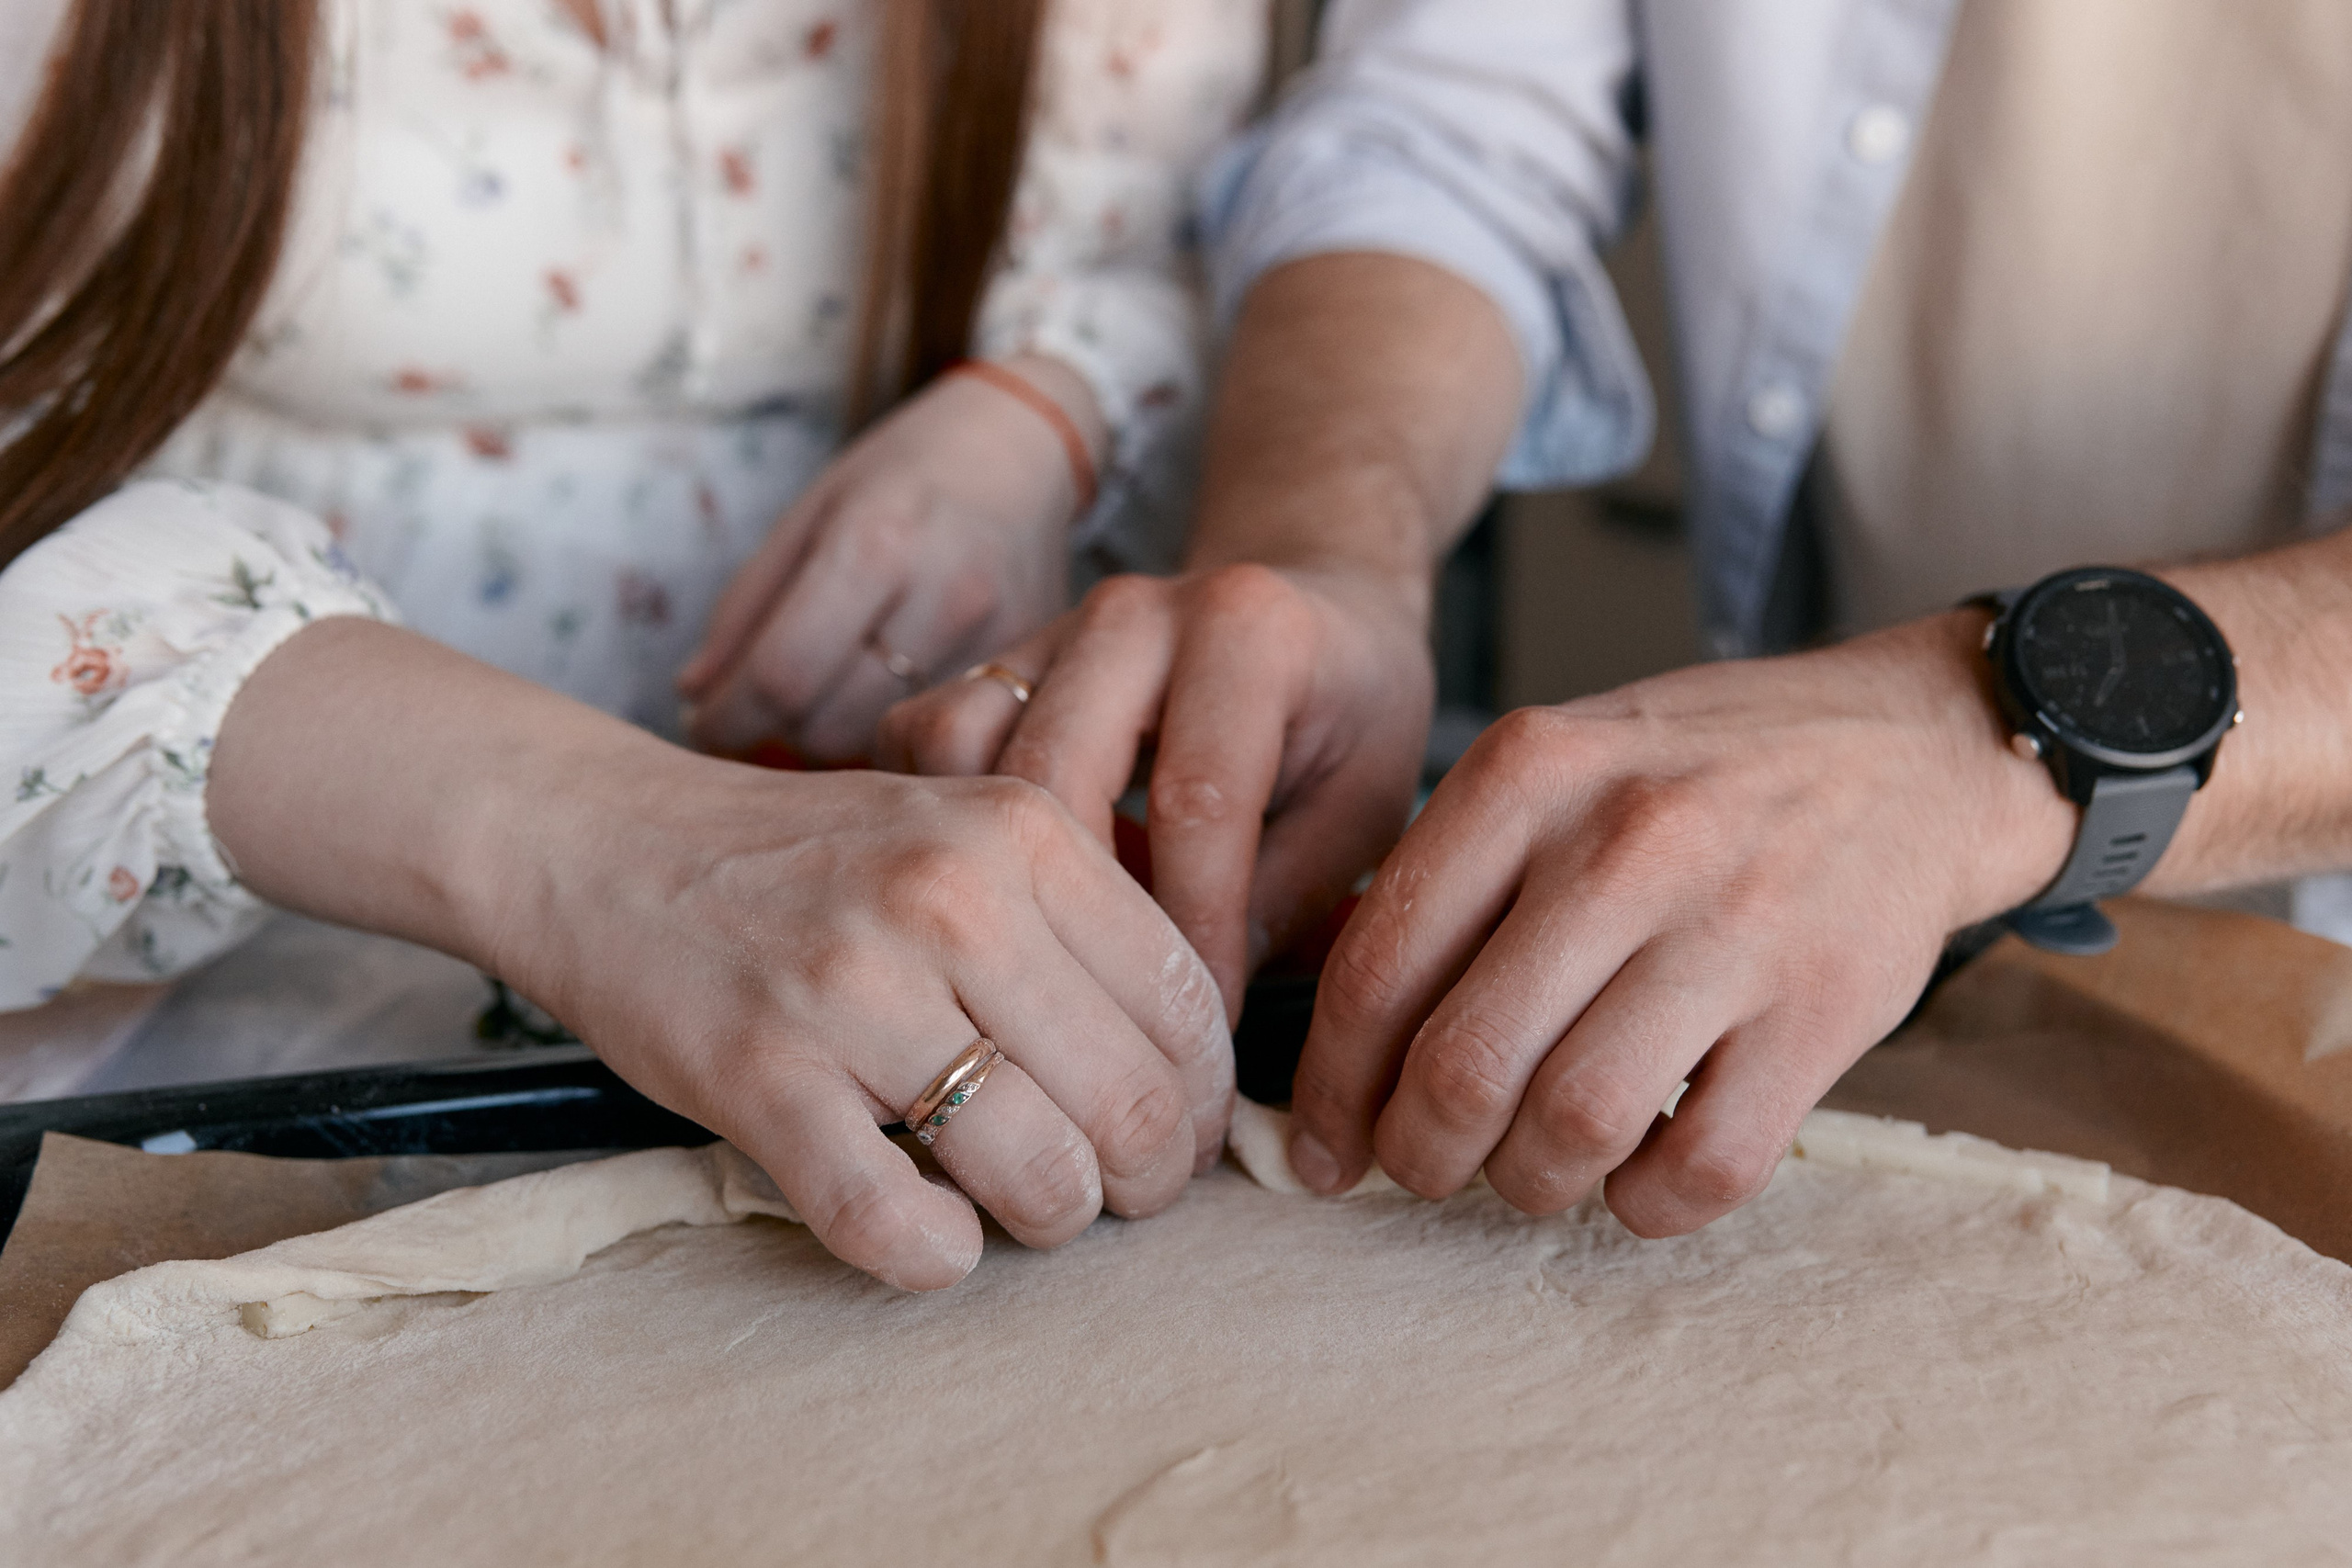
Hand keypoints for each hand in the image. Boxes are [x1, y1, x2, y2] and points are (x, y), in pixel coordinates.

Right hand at [499, 761, 1233, 1290]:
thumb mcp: (965, 830)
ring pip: (1038, 1170)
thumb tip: (1193, 1066)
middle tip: (1119, 1196)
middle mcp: (950, 897)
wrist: (613, 845)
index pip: (1186, 1001)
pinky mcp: (760, 1074)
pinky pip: (891, 1220)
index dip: (1207, 1099)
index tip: (1185, 1136)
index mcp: (1022, 832)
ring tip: (1025, 1210)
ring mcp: (851, 987)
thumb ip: (1077, 917)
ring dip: (1052, 1222)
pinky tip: (935, 1239)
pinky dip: (934, 1258)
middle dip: (1149, 1180)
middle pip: (1133, 1100)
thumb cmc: (813, 862)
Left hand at [678, 355, 1101, 761]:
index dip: (726, 720)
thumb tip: (694, 699)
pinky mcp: (1030, 666)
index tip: (701, 727)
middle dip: (781, 727)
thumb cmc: (901, 476)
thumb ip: (747, 609)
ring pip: (885, 744)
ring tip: (831, 692)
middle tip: (773, 699)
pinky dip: (899, 729)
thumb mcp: (810, 514)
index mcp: (875, 542)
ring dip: (839, 736)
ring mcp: (999, 637)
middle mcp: (946, 596)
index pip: (783, 675)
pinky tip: (891, 691)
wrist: (1023, 447)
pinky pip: (941, 732)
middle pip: (832, 726)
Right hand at [877, 560, 1434, 1022]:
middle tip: (1104, 1031)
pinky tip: (980, 911)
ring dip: (981, 875)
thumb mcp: (1360, 810)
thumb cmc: (1349, 722)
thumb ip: (1284, 901)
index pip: (1197, 803)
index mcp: (1247, 631)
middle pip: (1055, 775)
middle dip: (1072, 924)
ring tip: (1031, 972)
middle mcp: (1135, 614)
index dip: (1195, 939)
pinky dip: (938, 831)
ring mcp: (1049, 630)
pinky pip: (923, 743)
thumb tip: (1192, 1028)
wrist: (1314, 604)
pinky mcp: (992, 662)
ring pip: (960, 749)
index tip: (1199, 1046)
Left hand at [1286, 611, 2076, 1233]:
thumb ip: (1450, 881)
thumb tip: (1344, 1050)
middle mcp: (1623, 843)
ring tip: (1534, 1168)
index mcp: (1527, 774)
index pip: (1375, 969)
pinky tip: (1637, 1173)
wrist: (1910, 746)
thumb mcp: (1557, 766)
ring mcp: (1733, 925)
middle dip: (1420, 1154)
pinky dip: (1647, 1203)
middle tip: (1426, 1169)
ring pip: (1574, 1125)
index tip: (1321, 1147)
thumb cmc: (1697, 776)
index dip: (1331, 1089)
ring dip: (1530, 1183)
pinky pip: (1702, 1166)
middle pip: (1462, 1066)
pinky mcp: (1825, 1008)